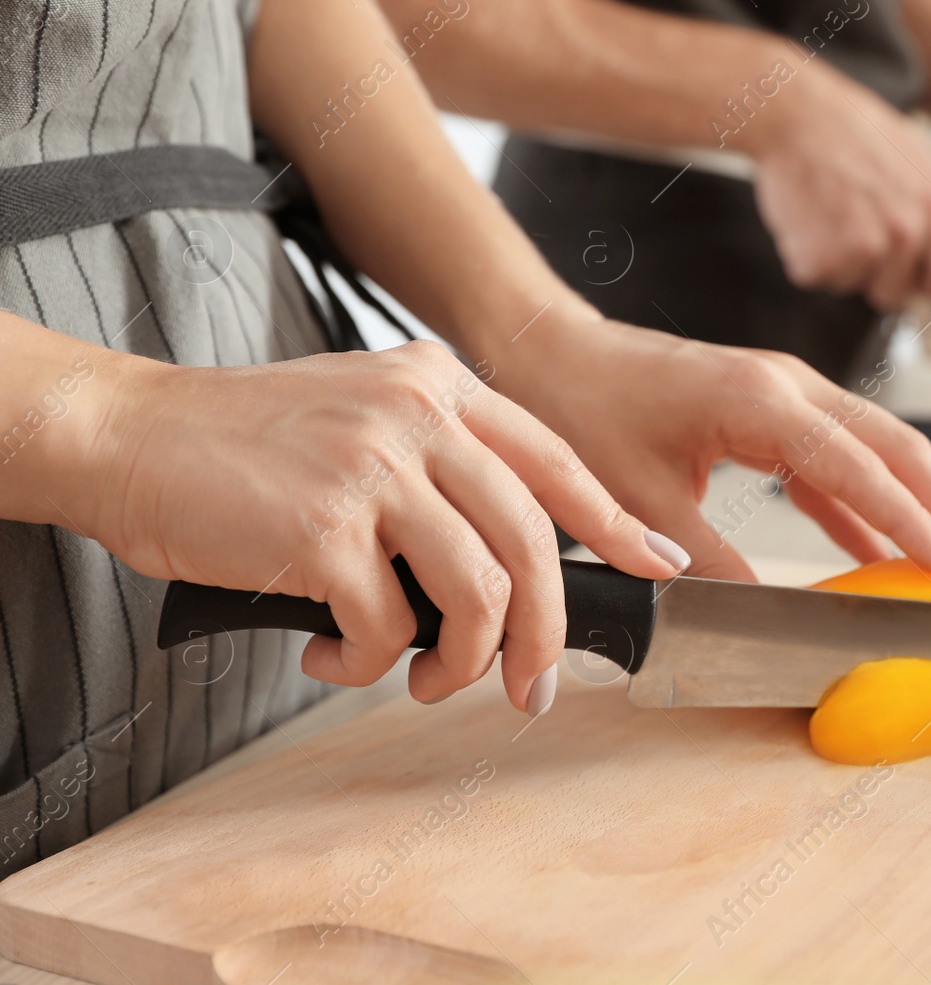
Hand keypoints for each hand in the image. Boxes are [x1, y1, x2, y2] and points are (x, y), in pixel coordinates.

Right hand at [79, 341, 685, 709]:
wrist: (129, 435)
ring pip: (479, 592)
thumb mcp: (362, 418)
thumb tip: (508, 568)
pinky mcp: (323, 528)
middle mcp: (418, 415)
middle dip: (545, 634)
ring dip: (462, 662)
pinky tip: (331, 654)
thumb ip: (437, 467)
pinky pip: (388, 627)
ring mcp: (373, 467)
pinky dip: (369, 664)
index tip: (658, 565)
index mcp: (437, 384)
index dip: (615, 523)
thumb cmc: (243, 444)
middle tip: (534, 689)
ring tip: (424, 680)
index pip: (555, 462)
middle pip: (532, 542)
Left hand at [496, 316, 930, 588]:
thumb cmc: (586, 411)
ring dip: (926, 505)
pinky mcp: (777, 412)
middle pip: (898, 447)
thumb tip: (758, 625)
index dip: (913, 521)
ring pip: (882, 450)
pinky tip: (889, 556)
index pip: (860, 466)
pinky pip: (842, 462)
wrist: (555, 354)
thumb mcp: (638, 499)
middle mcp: (789, 385)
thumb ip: (703, 564)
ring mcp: (788, 393)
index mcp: (760, 399)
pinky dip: (872, 507)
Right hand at [745, 64, 930, 311]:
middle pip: (894, 294)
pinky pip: (814, 277)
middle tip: (852, 230)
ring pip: (851, 285)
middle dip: (874, 275)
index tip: (907, 270)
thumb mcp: (921, 154)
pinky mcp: (821, 258)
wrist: (795, 112)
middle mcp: (907, 233)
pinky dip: (804, 254)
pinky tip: (806, 214)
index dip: (925, 279)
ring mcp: (864, 248)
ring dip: (836, 261)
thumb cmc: (854, 128)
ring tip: (828, 212)